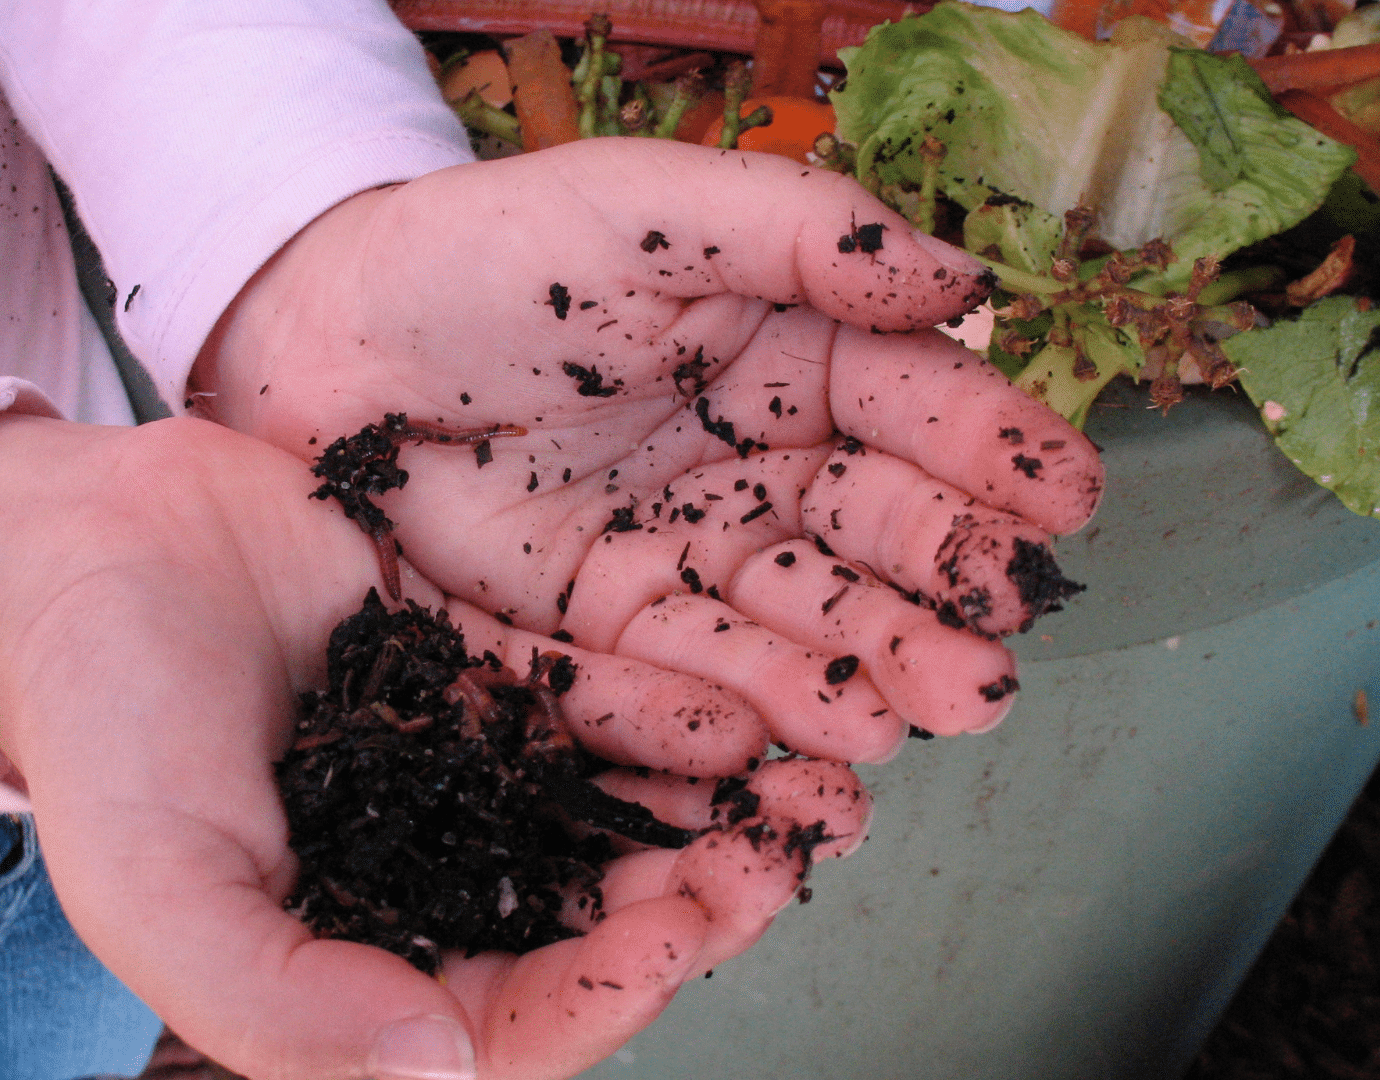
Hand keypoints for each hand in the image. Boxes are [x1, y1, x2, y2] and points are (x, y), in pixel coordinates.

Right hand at [0, 412, 868, 1079]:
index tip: (680, 930)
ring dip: (711, 812)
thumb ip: (280, 1003)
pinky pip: (597, 703)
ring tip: (808, 785)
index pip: (515, 1021)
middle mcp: (432, 880)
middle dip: (695, 901)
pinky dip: (669, 712)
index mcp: (359, 966)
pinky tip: (744, 701)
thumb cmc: (98, 731)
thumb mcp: (159, 886)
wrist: (79, 548)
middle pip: (593, 921)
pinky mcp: (485, 673)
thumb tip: (441, 1079)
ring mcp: (465, 775)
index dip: (610, 992)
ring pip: (614, 816)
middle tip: (782, 854)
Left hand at [197, 138, 1102, 759]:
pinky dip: (732, 712)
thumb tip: (961, 279)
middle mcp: (751, 462)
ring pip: (791, 622)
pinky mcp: (598, 627)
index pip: (907, 405)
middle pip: (867, 535)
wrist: (317, 337)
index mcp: (785, 351)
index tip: (1063, 495)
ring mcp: (680, 550)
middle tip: (1000, 641)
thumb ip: (800, 235)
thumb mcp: (646, 211)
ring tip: (919, 712)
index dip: (984, 451)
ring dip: (862, 672)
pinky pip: (675, 675)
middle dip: (941, 589)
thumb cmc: (484, 250)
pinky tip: (789, 740)